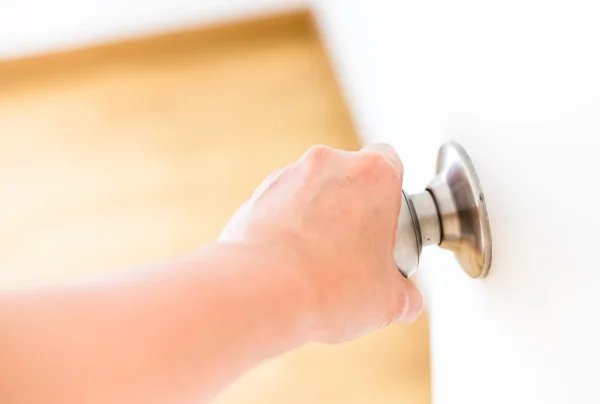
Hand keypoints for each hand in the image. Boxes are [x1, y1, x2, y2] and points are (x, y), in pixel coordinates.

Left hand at [219, 144, 422, 343]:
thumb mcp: (390, 302)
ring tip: (316, 262)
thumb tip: (404, 298)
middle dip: (354, 208)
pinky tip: (289, 262)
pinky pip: (282, 205)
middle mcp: (330, 163)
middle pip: (350, 177)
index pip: (392, 164)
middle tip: (353, 250)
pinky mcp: (258, 194)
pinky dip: (288, 226)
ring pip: (314, 190)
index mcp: (374, 175)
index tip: (386, 226)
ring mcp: (289, 175)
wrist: (261, 292)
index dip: (391, 196)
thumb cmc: (328, 287)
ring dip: (318, 216)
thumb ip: (405, 293)